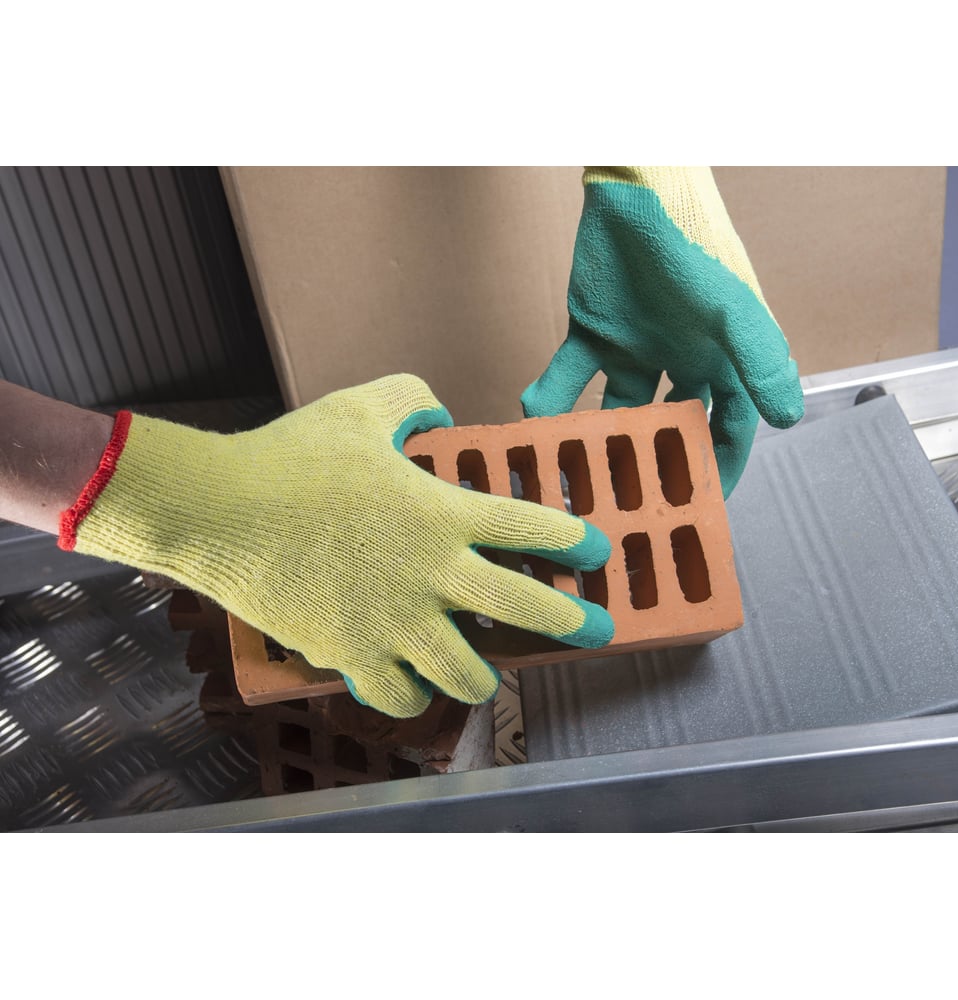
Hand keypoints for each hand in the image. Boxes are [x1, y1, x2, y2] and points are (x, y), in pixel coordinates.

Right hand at [60, 375, 613, 716]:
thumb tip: (441, 412)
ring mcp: (393, 622)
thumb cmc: (290, 457)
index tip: (596, 552)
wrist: (218, 511)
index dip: (574, 542)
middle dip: (574, 624)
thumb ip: (414, 400)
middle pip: (526, 610)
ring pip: (468, 672)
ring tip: (491, 672)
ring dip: (488, 674)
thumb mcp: (360, 408)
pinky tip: (416, 685)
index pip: (532, 529)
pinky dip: (412, 695)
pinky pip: (399, 696)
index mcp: (440, 514)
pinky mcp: (350, 654)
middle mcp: (430, 574)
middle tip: (597, 630)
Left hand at [522, 166, 803, 496]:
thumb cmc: (693, 242)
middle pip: (668, 424)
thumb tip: (790, 419)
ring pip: (615, 408)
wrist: (635, 186)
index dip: (719, 464)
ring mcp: (634, 347)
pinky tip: (533, 418)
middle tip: (627, 502)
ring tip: (572, 472)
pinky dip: (551, 397)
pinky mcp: (591, 330)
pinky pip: (570, 375)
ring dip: (596, 438)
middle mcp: (679, 359)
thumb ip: (759, 362)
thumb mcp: (731, 307)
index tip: (700, 506)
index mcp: (721, 357)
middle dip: (652, 461)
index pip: (726, 424)